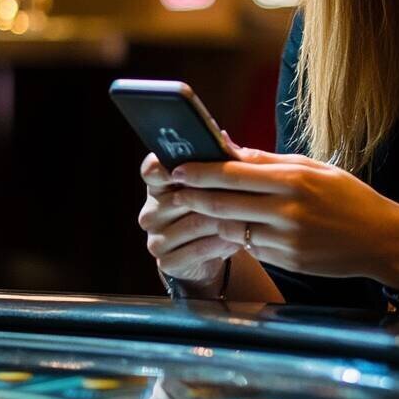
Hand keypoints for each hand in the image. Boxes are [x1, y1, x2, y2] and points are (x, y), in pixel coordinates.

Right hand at [137, 152, 238, 286]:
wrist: (209, 255)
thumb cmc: (213, 211)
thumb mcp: (214, 187)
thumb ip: (216, 163)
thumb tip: (223, 136)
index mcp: (158, 185)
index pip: (151, 171)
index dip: (165, 167)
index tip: (185, 167)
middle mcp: (151, 211)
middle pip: (181, 198)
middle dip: (214, 195)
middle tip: (242, 193)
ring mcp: (156, 238)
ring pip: (193, 224)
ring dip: (222, 221)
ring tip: (246, 217)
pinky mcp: (167, 261)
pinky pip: (196, 251)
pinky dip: (220, 245)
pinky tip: (237, 241)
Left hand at [165, 134, 398, 287]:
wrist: (382, 239)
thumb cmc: (348, 197)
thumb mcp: (313, 168)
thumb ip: (268, 160)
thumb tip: (228, 147)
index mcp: (294, 179)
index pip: (233, 173)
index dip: (200, 171)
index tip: (177, 168)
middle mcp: (288, 209)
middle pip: (223, 203)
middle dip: (193, 197)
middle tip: (174, 190)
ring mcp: (287, 239)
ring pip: (232, 229)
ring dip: (212, 220)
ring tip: (198, 209)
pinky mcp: (288, 261)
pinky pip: (251, 247)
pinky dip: (239, 237)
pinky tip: (233, 229)